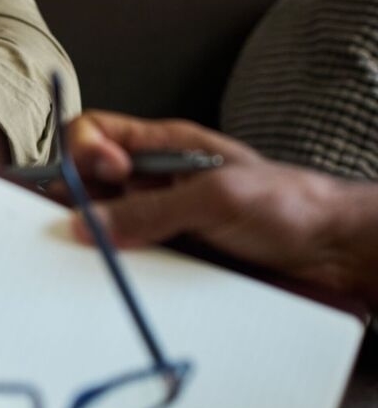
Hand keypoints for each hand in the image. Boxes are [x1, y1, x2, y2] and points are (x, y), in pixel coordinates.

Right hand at [66, 111, 356, 293]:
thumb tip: (88, 225)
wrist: (331, 251)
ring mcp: (157, 217)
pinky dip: (118, 267)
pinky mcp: (165, 252)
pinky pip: (124, 257)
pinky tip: (128, 275)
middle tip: (81, 225)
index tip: (108, 175)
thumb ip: (150, 210)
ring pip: (101, 222)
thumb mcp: (216, 198)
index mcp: (162, 146)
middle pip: (86, 180)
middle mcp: (151, 179)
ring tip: (109, 253)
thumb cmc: (288, 205)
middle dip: (75, 201)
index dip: (84, 150)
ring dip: (97, 239)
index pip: (94, 132)